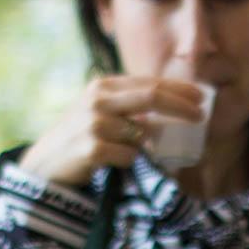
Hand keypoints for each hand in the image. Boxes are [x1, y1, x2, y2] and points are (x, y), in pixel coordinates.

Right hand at [19, 75, 204, 187]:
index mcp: (104, 87)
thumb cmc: (81, 139)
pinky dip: (129, 162)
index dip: (179, 90)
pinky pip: (130, 157)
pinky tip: (110, 162)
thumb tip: (173, 114)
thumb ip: (132, 110)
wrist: (46, 165)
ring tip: (123, 152)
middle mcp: (99, 99)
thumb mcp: (103, 115)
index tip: (202, 98)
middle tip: (202, 115)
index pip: (149, 83)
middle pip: (151, 97)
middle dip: (181, 106)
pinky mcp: (93, 148)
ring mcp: (95, 123)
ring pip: (143, 135)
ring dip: (146, 148)